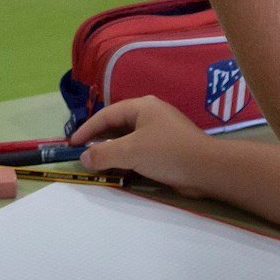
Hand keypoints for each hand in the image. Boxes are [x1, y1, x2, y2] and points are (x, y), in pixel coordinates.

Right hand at [70, 96, 216, 195]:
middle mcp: (150, 115)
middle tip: (83, 155)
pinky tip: (120, 172)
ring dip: (113, 153)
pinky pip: (139, 151)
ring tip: (98, 166)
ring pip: (128, 140)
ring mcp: (159, 131)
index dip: (87, 129)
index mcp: (142, 106)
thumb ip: (104, 154)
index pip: (106, 115)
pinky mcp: (166, 148)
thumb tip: (84, 157)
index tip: (72, 144)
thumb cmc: (167, 153)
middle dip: (99, 141)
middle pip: (117, 126)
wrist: (207, 169)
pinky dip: (127, 160)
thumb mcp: (131, 152)